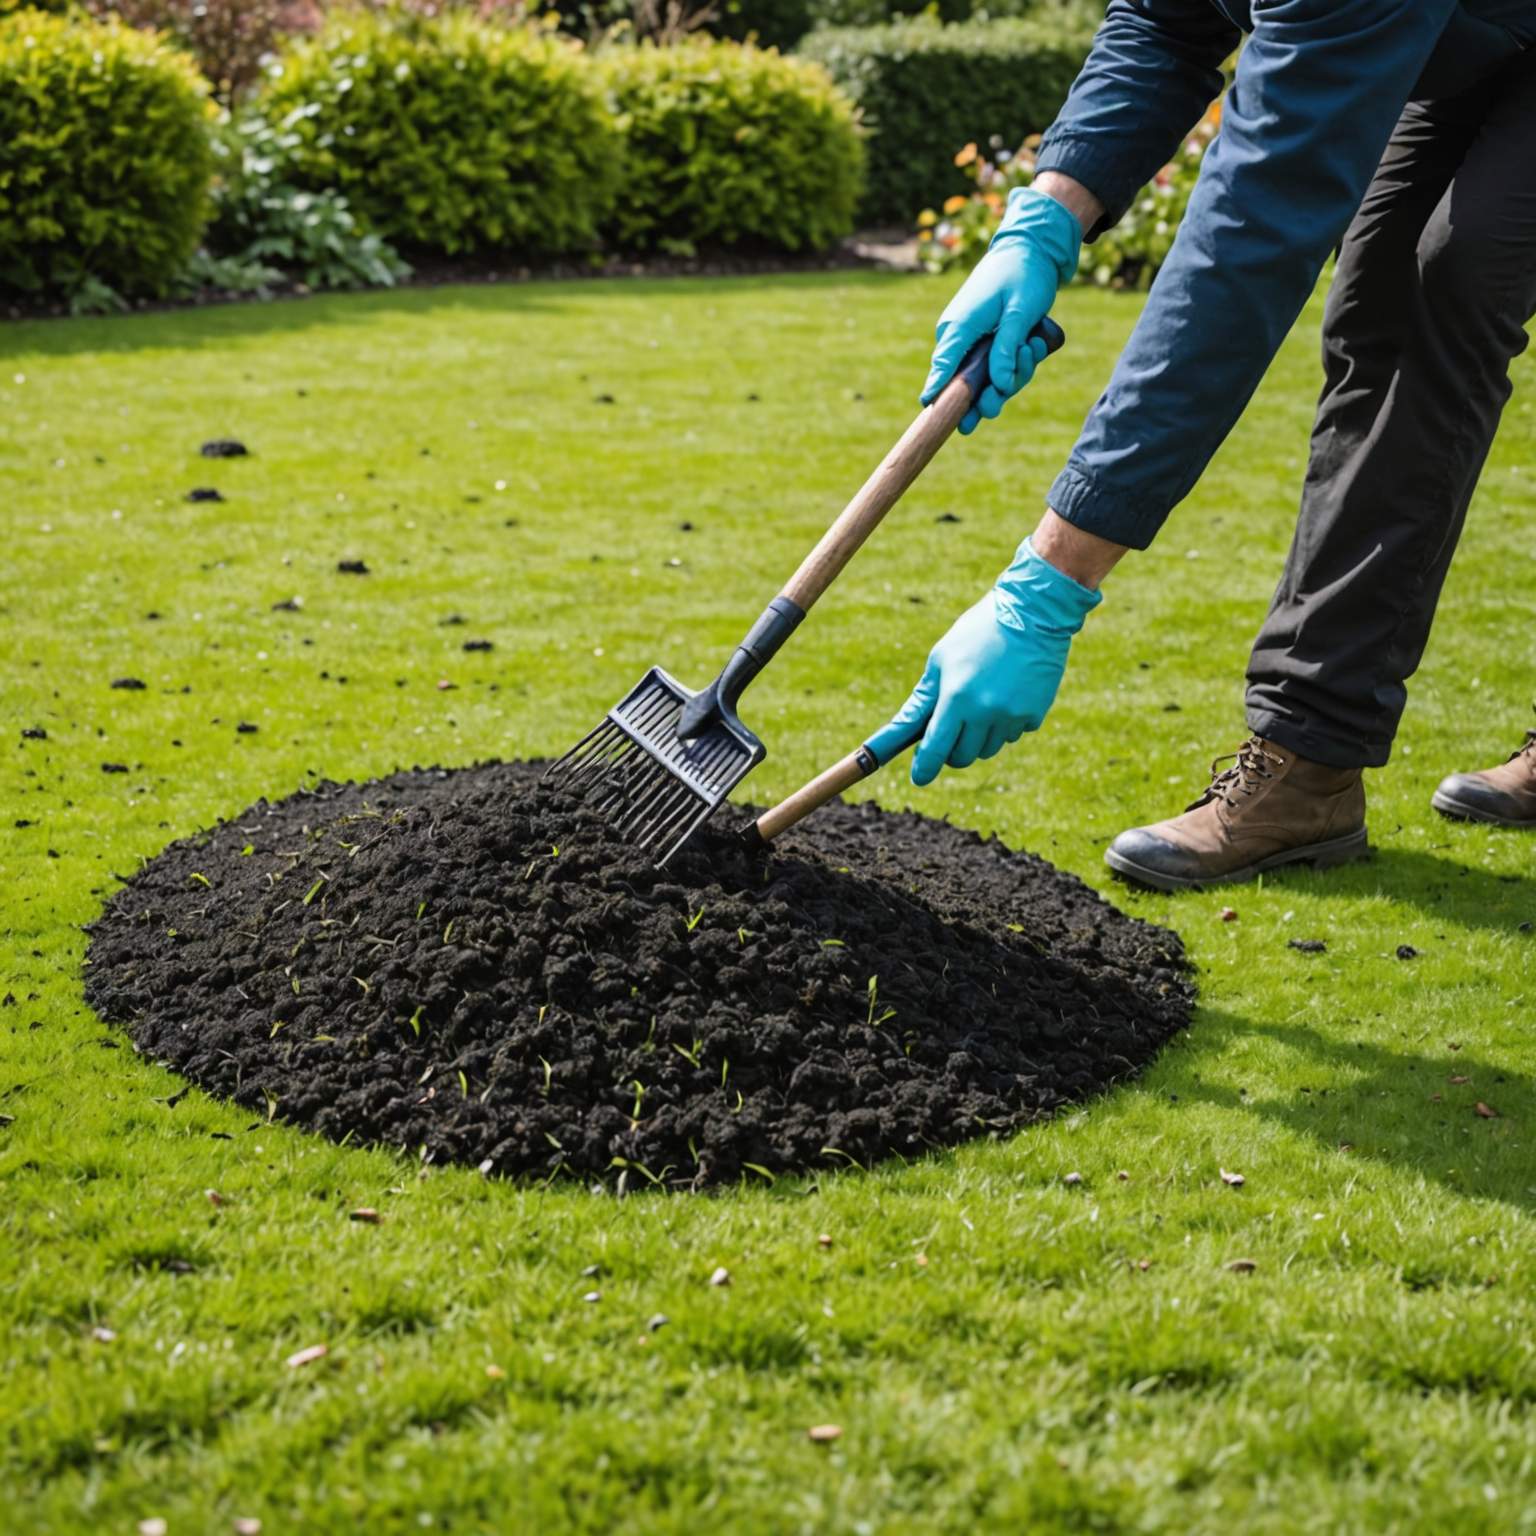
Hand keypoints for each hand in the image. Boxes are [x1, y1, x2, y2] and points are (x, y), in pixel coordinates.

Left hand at [865, 537, 1102, 785]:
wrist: (1033, 612)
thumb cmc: (977, 632)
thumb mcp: (941, 660)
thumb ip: (923, 700)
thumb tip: (905, 731)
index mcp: (957, 697)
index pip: (936, 748)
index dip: (925, 767)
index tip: (920, 777)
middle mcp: (986, 712)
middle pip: (962, 756)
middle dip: (951, 750)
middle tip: (950, 731)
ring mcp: (1013, 715)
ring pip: (988, 748)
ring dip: (978, 737)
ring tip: (981, 702)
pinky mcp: (1035, 714)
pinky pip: (1012, 734)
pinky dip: (1004, 725)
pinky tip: (1006, 695)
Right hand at [923, 186, 1081, 434]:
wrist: (1031, 248)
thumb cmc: (1024, 275)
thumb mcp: (1019, 313)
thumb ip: (1006, 349)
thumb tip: (998, 386)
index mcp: (959, 327)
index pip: (942, 367)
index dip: (937, 392)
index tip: (929, 410)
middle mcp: (959, 336)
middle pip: (966, 384)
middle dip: (992, 393)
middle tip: (1006, 393)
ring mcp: (972, 340)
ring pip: (988, 378)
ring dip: (1015, 373)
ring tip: (1032, 347)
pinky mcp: (986, 341)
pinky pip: (999, 366)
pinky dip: (1018, 362)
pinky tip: (1033, 343)